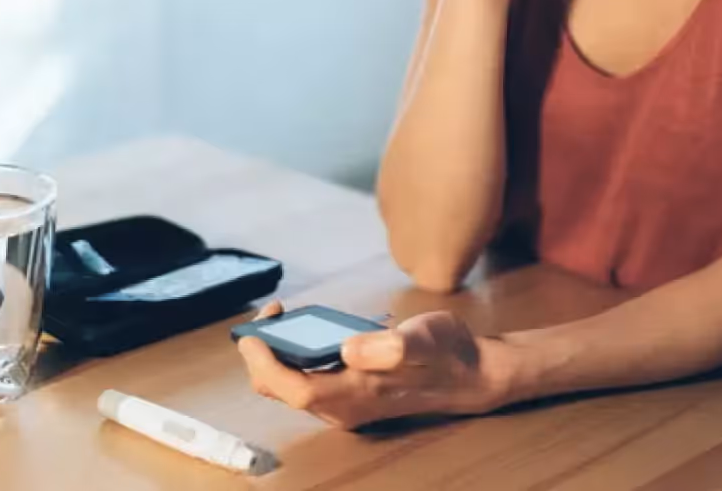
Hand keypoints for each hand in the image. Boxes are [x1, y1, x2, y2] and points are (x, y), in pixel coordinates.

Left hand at [236, 301, 513, 430]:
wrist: (469, 374)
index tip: (252, 335)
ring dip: (277, 354)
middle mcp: (343, 406)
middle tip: (270, 315)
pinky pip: (306, 380)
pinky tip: (306, 331)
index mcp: (355, 394)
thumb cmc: (445, 354)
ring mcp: (345, 403)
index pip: (292, 388)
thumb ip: (390, 347)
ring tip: (281, 318)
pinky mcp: (350, 393)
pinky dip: (293, 357)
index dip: (265, 363)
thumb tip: (350, 348)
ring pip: (290, 386)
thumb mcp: (423, 340)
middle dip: (263, 354)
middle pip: (282, 389)